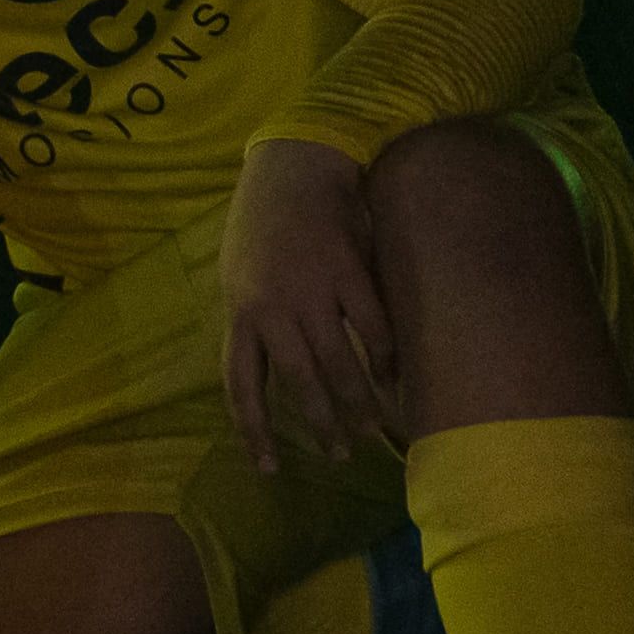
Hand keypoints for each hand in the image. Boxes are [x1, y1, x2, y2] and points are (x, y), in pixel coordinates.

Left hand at [218, 140, 398, 473]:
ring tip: (372, 431)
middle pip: (300, 383)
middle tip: (340, 457)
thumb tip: (271, 376)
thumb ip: (254, 323)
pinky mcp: (347, 271)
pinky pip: (372, 328)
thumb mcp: (239, 275)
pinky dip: (385, 359)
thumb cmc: (262, 224)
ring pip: (338, 363)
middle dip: (322, 426)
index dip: (254, 431)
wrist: (292, 164)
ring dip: (358, 403)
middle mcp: (271, 305)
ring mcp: (310, 288)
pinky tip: (394, 379)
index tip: (269, 469)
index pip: (241, 385)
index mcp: (239, 310)